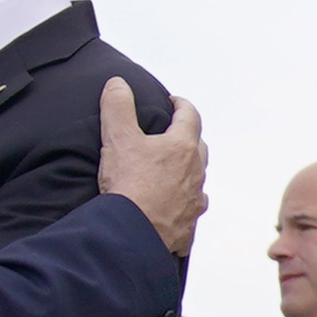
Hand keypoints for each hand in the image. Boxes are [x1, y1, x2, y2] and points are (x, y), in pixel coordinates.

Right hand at [98, 81, 207, 252]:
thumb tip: (118, 83)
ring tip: (170, 171)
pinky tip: (171, 210)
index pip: (190, 115)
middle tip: (171, 134)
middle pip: (198, 147)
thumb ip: (118, 106)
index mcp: (183, 147)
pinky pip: (189, 213)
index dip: (181, 105)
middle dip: (186, 138)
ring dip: (186, 172)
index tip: (173, 101)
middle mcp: (195, 173)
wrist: (132, 233)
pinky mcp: (187, 227)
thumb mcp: (118, 138)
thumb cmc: (129, 185)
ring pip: (196, 180)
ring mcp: (194, 201)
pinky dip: (181, 207)